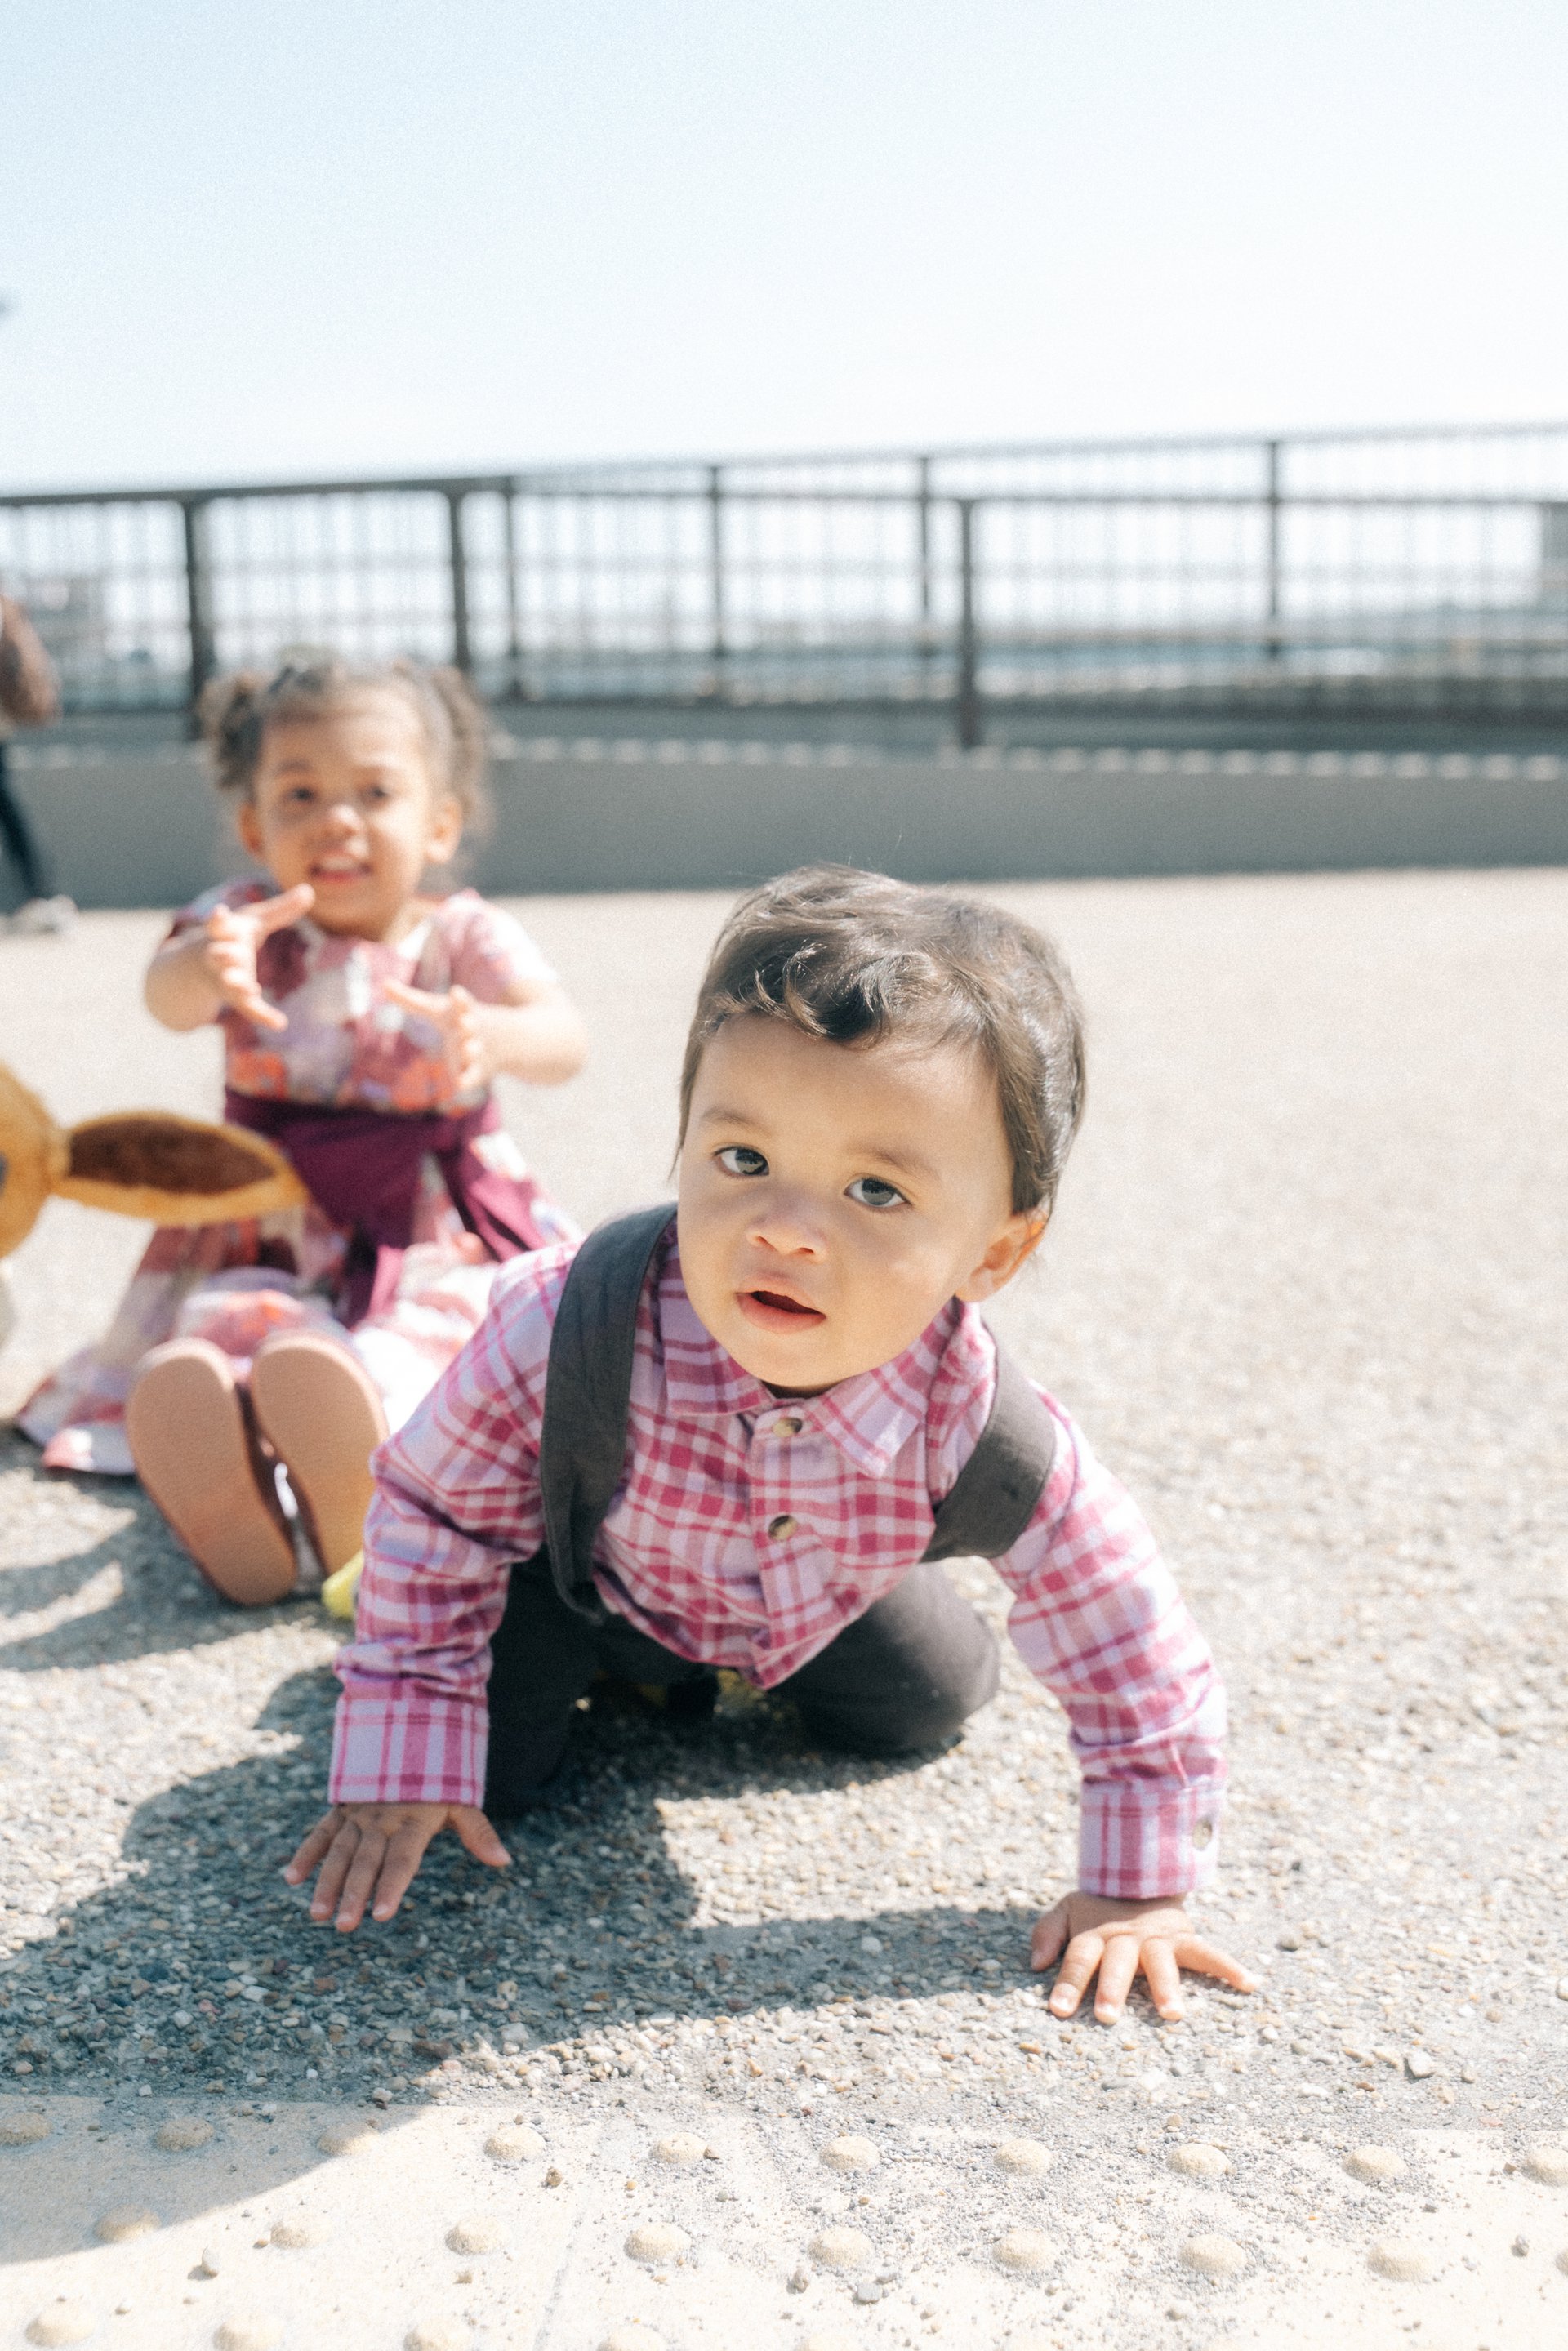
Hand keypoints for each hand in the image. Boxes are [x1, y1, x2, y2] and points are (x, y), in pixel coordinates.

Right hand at [201, 884, 314, 1031]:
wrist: (202, 968)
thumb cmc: (234, 937)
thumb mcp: (255, 922)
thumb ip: (281, 909)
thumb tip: (309, 890)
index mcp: (223, 934)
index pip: (216, 924)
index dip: (218, 919)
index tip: (220, 912)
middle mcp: (219, 957)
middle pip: (217, 955)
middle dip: (223, 955)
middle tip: (230, 954)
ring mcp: (226, 979)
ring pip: (228, 984)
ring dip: (237, 984)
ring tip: (250, 987)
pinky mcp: (236, 998)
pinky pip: (248, 1008)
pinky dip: (263, 1015)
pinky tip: (280, 1023)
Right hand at [283, 1801, 508, 1930]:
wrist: (409, 1732)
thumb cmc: (440, 1779)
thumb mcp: (461, 1801)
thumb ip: (478, 1832)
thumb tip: (505, 1861)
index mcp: (413, 1820)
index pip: (402, 1859)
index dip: (392, 1886)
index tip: (381, 1914)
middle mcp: (383, 1818)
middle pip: (367, 1861)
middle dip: (354, 1894)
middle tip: (343, 1926)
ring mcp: (359, 1813)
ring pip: (340, 1851)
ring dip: (327, 1882)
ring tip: (317, 1914)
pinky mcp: (342, 1808)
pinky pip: (321, 1832)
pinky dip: (307, 1853)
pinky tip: (292, 1878)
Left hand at [384, 978, 487, 1093]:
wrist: (505, 1040)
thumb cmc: (458, 1021)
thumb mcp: (438, 1009)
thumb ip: (411, 999)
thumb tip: (383, 983)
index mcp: (463, 1012)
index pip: (462, 1003)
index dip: (460, 999)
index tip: (456, 991)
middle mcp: (472, 1030)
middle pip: (471, 1026)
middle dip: (469, 1024)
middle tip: (465, 1022)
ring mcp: (477, 1050)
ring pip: (474, 1050)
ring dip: (471, 1050)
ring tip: (467, 1050)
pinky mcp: (478, 1070)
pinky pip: (473, 1076)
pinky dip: (467, 1080)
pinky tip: (460, 1086)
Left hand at [1030, 1890, 1256, 2022]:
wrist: (1138, 1875)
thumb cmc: (1097, 1908)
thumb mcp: (1067, 1911)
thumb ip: (1048, 1934)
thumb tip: (1035, 1965)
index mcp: (1095, 1934)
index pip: (1078, 1959)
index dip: (1068, 1983)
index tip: (1058, 2011)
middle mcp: (1126, 1938)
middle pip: (1118, 1963)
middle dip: (1112, 1989)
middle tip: (1108, 2017)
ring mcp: (1157, 1939)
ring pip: (1161, 1962)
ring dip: (1165, 1986)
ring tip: (1172, 2013)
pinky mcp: (1184, 1938)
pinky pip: (1208, 1953)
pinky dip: (1229, 1967)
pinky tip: (1249, 1984)